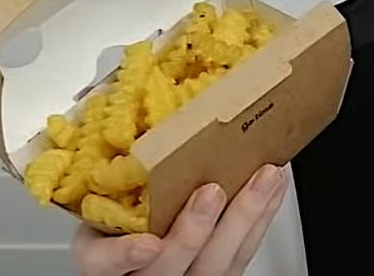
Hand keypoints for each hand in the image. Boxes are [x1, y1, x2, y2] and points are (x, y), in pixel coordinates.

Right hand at [73, 164, 288, 275]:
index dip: (121, 257)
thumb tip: (114, 114)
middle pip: (168, 266)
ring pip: (215, 264)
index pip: (101, 263)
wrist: (140, 247)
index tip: (147, 244)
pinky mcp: (216, 273)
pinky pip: (243, 253)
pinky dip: (263, 216)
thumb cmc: (116, 215)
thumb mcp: (98, 202)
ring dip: (244, 216)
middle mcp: (141, 272)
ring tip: (263, 178)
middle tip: (211, 192)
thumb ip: (106, 175)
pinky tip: (275, 188)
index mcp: (103, 255)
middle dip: (194, 231)